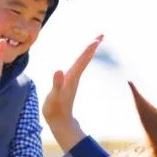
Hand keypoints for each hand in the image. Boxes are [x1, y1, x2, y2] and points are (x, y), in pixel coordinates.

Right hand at [43, 35, 101, 150]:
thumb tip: (59, 71)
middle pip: (85, 59)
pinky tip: (83, 57)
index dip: (88, 50)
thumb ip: (57, 84)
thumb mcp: (54, 97)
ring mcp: (73, 80)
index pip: (82, 61)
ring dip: (89, 51)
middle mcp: (75, 77)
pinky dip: (82, 59)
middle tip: (101, 35)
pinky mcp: (69, 83)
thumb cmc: (55, 109)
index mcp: (72, 78)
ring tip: (95, 42)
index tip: (97, 40)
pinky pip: (78, 67)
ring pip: (83, 62)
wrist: (60, 121)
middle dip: (92, 46)